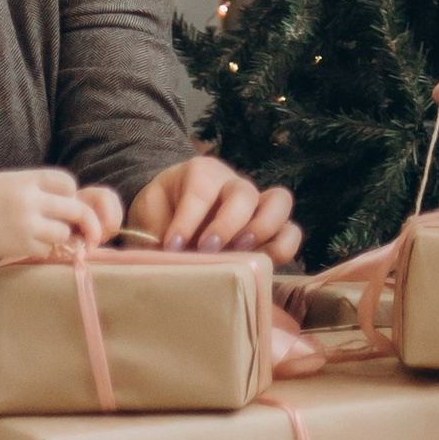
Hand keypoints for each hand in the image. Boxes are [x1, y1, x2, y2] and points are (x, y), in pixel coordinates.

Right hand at [0, 168, 122, 263]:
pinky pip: (46, 250)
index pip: (68, 182)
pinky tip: (33, 244)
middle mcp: (32, 201)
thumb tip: (68, 196)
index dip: (70, 192)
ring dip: (61, 235)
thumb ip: (38, 185)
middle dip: (85, 219)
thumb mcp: (10, 180)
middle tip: (89, 229)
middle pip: (76, 209)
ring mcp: (27, 225)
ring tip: (49, 234)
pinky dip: (45, 249)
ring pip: (64, 233)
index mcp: (29, 179)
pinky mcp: (21, 246)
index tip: (64, 199)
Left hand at [127, 153, 302, 262]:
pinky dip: (283, 246)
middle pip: (243, 193)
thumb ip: (154, 231)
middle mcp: (232, 184)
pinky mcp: (269, 229)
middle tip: (208, 249)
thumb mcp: (148, 214)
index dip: (188, 219)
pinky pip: (290, 230)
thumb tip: (162, 258)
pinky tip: (262, 265)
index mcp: (200, 173)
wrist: (169, 211)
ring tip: (243, 255)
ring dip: (263, 230)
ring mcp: (255, 204)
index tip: (171, 246)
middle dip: (228, 224)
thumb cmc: (159, 211)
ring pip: (279, 202)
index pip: (201, 189)